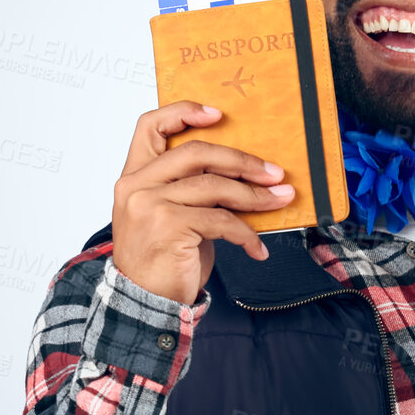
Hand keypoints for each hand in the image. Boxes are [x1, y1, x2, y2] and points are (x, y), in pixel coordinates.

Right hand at [110, 101, 295, 304]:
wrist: (144, 302)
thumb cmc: (162, 258)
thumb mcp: (172, 214)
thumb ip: (192, 187)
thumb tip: (244, 172)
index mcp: (134, 175)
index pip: (150, 126)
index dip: (184, 112)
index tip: (219, 115)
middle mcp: (136, 185)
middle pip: (197, 152)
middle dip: (242, 160)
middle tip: (274, 172)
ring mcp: (149, 204)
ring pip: (215, 186)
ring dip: (255, 195)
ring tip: (280, 201)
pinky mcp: (169, 226)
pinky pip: (222, 220)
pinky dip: (246, 234)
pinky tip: (257, 248)